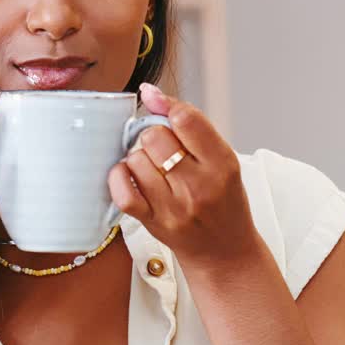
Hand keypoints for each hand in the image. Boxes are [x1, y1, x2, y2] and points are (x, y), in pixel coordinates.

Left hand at [107, 82, 261, 269]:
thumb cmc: (223, 201)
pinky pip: (123, 191)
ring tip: (154, 168)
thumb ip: (191, 127)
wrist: (225, 252)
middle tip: (163, 148)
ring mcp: (174, 206)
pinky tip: (130, 175)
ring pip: (136, 159)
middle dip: (154, 135)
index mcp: (222, 164)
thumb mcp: (222, 160)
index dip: (166, 105)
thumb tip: (149, 92)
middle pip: (155, 136)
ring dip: (139, 158)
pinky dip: (120, 178)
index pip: (186, 119)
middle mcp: (199, 185)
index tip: (157, 103)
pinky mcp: (153, 223)